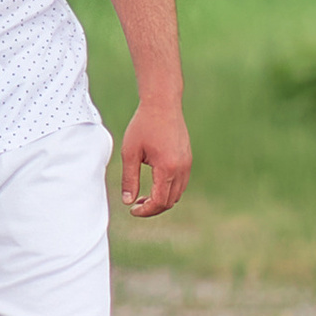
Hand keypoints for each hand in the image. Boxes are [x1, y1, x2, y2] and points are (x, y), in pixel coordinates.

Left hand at [119, 94, 190, 215]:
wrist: (162, 104)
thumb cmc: (143, 125)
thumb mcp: (130, 152)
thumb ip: (129, 178)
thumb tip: (128, 201)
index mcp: (167, 168)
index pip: (159, 201)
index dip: (145, 211)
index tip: (132, 210)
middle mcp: (181, 169)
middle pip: (170, 201)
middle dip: (153, 208)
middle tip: (135, 204)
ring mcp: (187, 164)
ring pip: (177, 194)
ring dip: (162, 200)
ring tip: (143, 196)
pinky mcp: (188, 159)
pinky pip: (181, 183)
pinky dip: (169, 190)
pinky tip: (154, 184)